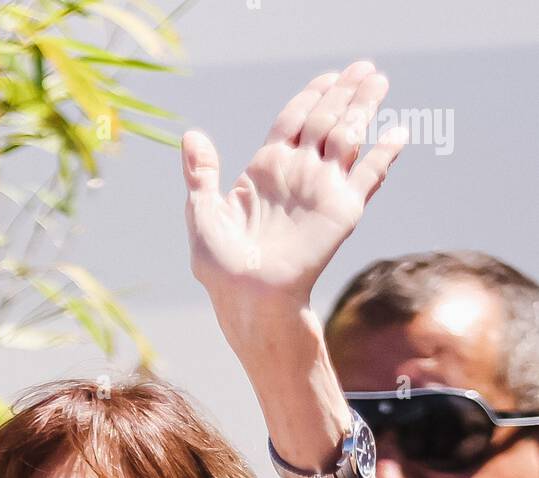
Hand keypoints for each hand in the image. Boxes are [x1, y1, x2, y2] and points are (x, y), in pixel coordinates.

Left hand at [180, 60, 406, 336]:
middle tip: (365, 66)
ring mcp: (322, 190)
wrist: (249, 299)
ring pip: (349, 138)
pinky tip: (399, 132)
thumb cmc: (221, 267)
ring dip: (365, 108)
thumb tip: (191, 135)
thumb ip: (201, 174)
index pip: (295, 120)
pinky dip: (384, 154)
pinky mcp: (341, 212)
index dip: (312, 95)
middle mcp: (298, 174)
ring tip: (379, 81)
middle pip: (326, 120)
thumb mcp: (202, 214)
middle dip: (345, 92)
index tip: (330, 76)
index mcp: (266, 169)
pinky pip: (368, 177)